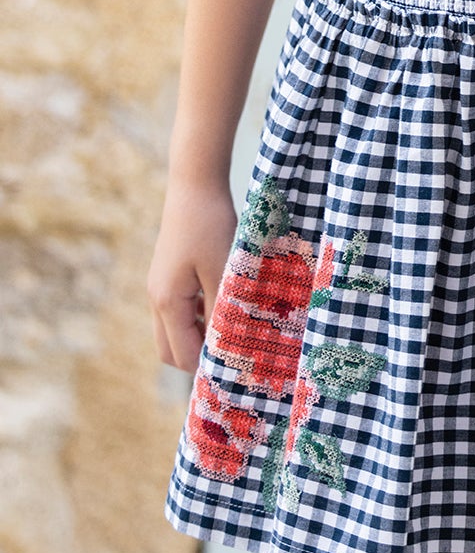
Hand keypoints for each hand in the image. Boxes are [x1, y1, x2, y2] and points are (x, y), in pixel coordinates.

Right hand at [147, 175, 237, 375]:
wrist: (195, 185)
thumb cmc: (211, 225)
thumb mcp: (222, 270)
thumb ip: (223, 311)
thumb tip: (227, 348)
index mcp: (167, 302)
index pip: (182, 355)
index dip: (208, 367)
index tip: (240, 367)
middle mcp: (156, 299)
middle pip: (170, 350)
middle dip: (199, 357)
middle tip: (236, 354)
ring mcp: (159, 286)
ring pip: (173, 330)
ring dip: (199, 336)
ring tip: (235, 330)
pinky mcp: (168, 275)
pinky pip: (178, 311)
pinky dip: (197, 318)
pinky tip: (224, 305)